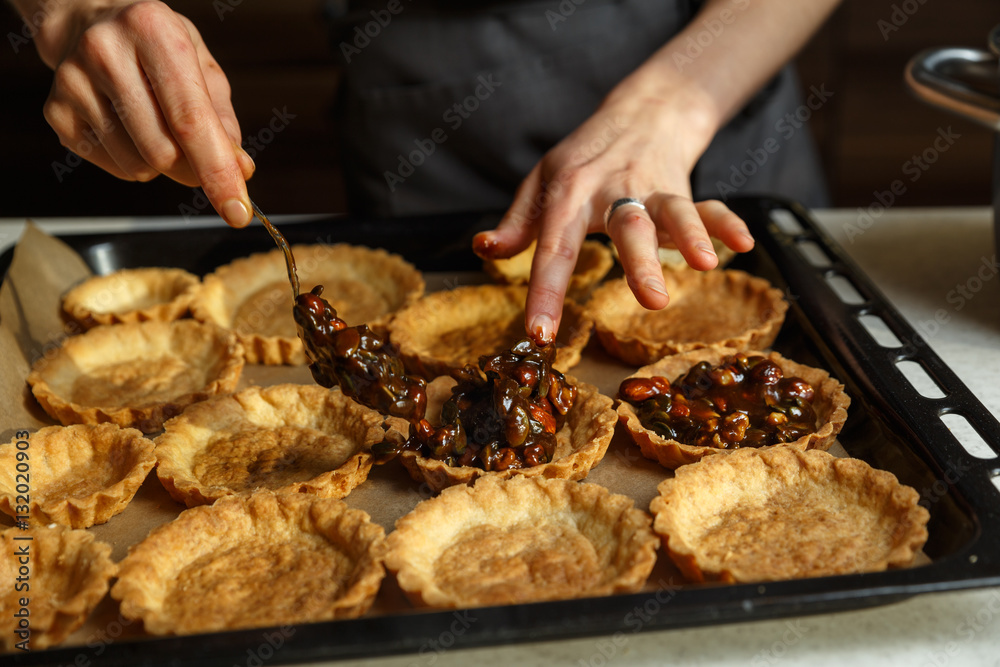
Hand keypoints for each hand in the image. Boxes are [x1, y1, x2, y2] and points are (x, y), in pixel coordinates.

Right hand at [36, 0, 253, 225]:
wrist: (90, 24)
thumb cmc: (156, 48)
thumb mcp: (202, 66)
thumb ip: (223, 119)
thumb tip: (239, 169)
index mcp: (152, 30)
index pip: (190, 120)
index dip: (218, 172)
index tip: (237, 212)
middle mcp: (105, 52)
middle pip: (163, 152)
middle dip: (192, 168)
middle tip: (198, 156)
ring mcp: (73, 82)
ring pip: (138, 166)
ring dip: (161, 165)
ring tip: (156, 127)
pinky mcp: (56, 112)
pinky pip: (115, 168)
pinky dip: (135, 163)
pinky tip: (129, 128)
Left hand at [473, 81, 753, 343]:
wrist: (640, 112)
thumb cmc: (583, 158)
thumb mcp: (542, 182)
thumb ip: (517, 223)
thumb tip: (484, 250)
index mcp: (570, 194)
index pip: (555, 249)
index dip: (546, 293)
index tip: (540, 335)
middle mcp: (613, 191)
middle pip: (627, 227)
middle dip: (640, 263)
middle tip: (652, 301)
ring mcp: (653, 190)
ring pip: (673, 211)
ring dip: (692, 236)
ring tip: (705, 264)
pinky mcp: (683, 190)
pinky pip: (708, 204)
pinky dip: (725, 222)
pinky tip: (743, 244)